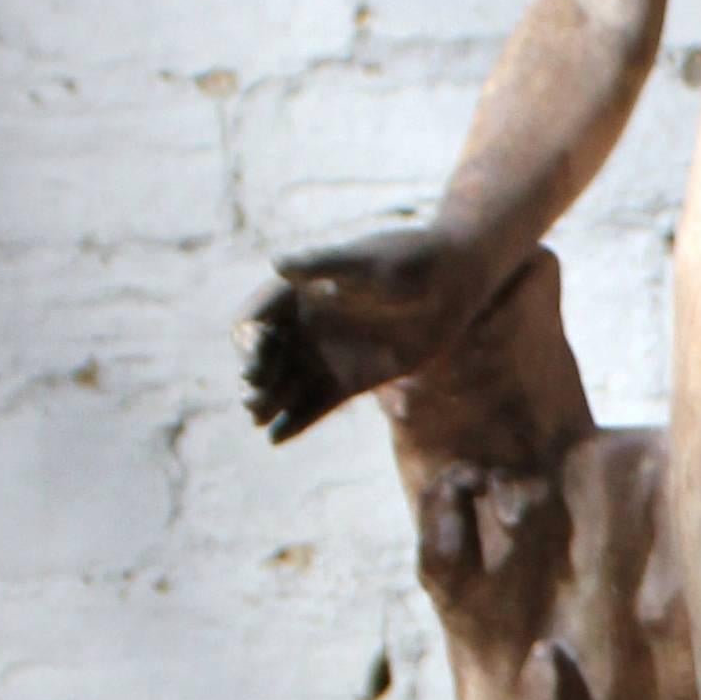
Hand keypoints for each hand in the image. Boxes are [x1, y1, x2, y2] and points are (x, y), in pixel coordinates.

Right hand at [239, 230, 478, 443]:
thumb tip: (277, 264)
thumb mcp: (367, 263)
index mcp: (299, 293)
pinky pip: (314, 406)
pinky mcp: (350, 381)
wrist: (452, 285)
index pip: (255, 321)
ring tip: (257, 419)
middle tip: (253, 400)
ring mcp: (327, 355)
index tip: (255, 364)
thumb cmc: (409, 261)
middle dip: (255, 379)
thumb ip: (323, 265)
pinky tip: (276, 438)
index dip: (248, 344)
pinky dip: (296, 421)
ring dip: (268, 402)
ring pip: (285, 385)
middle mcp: (305, 326)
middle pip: (264, 359)